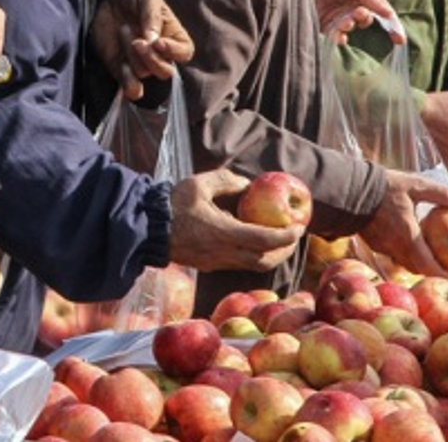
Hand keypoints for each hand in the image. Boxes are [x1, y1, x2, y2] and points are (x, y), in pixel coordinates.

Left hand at [91, 0, 194, 100]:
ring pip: (144, 73)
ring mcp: (141, 63)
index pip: (184, 52)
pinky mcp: (122, 70)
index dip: (174, 51)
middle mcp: (160, 53)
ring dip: (132, 56)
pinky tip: (122, 64)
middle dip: (151, 58)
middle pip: (165, 71)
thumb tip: (153, 38)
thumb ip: (152, 14)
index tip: (159, 41)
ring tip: (123, 31)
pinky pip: (132, 88)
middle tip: (137, 41)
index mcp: (173, 36)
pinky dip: (129, 82)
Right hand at [168, 169, 304, 271]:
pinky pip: (239, 264)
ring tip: (279, 242)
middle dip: (284, 251)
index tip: (299, 228)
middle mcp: (223, 252)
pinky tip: (254, 242)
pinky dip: (254, 256)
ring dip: (270, 256)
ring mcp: (216, 262)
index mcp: (223, 233)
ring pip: (253, 266)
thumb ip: (225, 180)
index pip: (264, 240)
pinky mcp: (210, 266)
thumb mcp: (199, 185)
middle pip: (264, 261)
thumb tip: (246, 184)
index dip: (285, 237)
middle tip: (294, 237)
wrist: (147, 229)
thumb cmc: (172, 205)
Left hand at [315, 0, 399, 44]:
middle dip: (364, 19)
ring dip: (350, 27)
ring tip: (346, 20)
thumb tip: (389, 14)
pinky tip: (340, 36)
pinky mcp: (320, 20)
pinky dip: (338, 37)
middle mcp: (351, 7)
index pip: (381, 13)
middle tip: (359, 12)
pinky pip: (332, 34)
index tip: (400, 39)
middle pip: (364, 21)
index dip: (391, 27)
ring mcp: (336, 15)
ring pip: (349, 29)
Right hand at [360, 170, 447, 275]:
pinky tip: (407, 241)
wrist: (350, 189)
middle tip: (445, 266)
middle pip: (417, 268)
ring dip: (417, 263)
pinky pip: (392, 254)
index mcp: (408, 236)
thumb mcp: (416, 185)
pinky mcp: (373, 243)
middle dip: (431, 270)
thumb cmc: (385, 187)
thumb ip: (443, 194)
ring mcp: (382, 247)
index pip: (428, 265)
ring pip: (403, 262)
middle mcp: (395, 247)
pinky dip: (403, 253)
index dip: (442, 273)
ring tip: (428, 255)